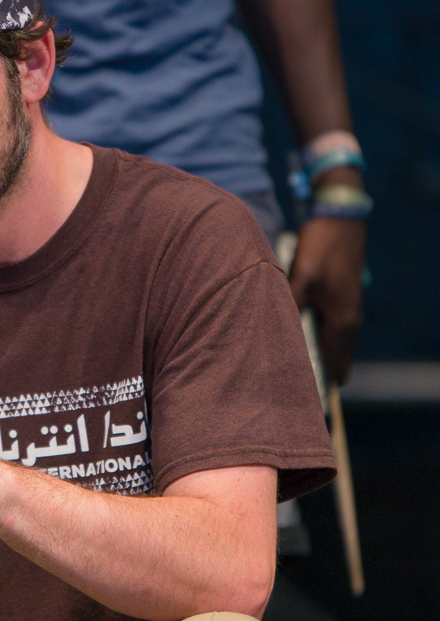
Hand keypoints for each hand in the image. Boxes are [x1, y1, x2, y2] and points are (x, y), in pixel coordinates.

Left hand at [289, 216, 364, 384]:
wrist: (339, 218)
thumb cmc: (321, 247)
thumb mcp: (301, 277)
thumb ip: (289, 306)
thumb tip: (273, 335)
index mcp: (342, 322)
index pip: (333, 367)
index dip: (317, 386)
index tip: (297, 403)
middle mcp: (348, 320)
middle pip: (332, 360)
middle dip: (311, 375)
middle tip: (278, 388)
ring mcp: (345, 309)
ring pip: (327, 344)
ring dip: (307, 354)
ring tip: (275, 367)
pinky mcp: (336, 298)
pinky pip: (323, 327)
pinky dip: (308, 336)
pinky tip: (283, 336)